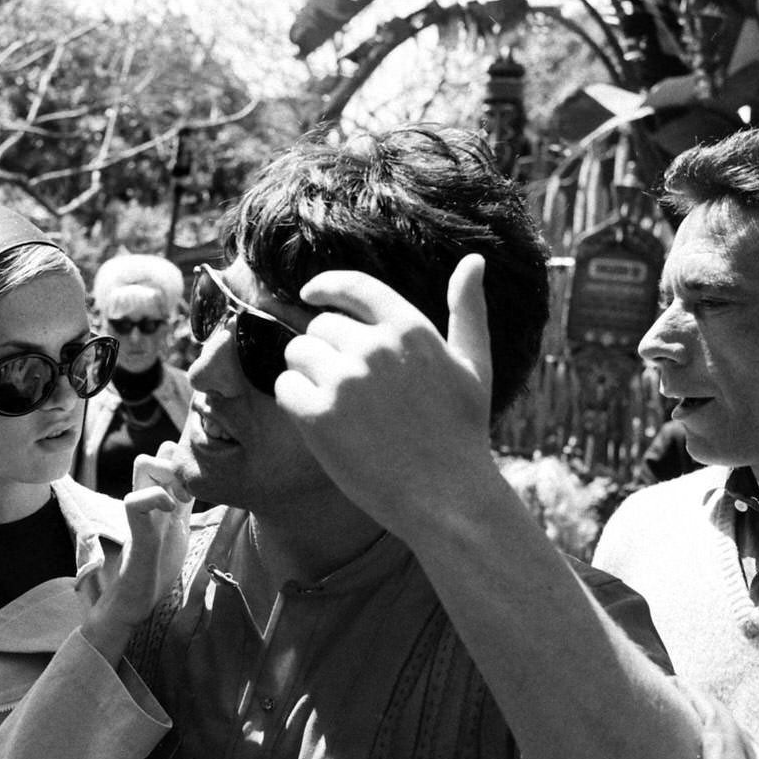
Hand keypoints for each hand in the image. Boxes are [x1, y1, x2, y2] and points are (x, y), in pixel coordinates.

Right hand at [81, 441, 192, 659]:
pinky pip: (136, 501)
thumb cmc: (156, 565)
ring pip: (143, 464)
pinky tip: (170, 513)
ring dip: (168, 475)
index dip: (183, 461)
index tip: (197, 486)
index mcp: (158, 497)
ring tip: (180, 502)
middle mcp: (146, 499)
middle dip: (176, 462)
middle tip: (189, 493)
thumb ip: (183, 503)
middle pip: (154, 453)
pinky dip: (156, 499)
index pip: (166, 454)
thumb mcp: (178, 526)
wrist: (136, 600)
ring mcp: (140, 513)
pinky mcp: (136, 533)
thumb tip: (195, 483)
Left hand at [274, 255, 499, 534]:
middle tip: (341, 386)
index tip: (308, 294)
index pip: (353, 287)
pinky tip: (319, 422)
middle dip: (323, 349)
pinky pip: (285, 388)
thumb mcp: (473, 365)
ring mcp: (345, 380)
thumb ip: (468, 310)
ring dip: (305, 374)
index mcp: (410, 328)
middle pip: (319, 326)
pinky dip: (293, 402)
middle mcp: (375, 347)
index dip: (324, 286)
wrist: (447, 497)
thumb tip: (474, 261)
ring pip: (297, 353)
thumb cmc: (461, 433)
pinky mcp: (319, 415)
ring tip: (334, 405)